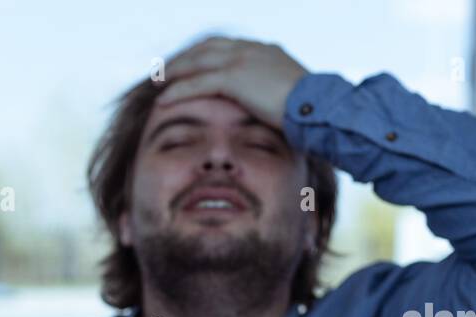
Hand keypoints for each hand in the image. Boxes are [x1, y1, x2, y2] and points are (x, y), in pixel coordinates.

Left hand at [155, 36, 307, 131]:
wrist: (320, 108)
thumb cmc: (311, 111)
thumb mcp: (289, 98)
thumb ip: (273, 96)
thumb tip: (269, 111)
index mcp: (264, 51)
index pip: (225, 47)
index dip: (203, 55)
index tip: (189, 65)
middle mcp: (251, 49)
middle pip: (206, 48)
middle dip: (183, 59)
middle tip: (163, 71)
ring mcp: (243, 60)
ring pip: (197, 61)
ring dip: (174, 71)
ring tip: (155, 83)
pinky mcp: (235, 77)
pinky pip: (198, 82)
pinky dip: (178, 90)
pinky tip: (162, 100)